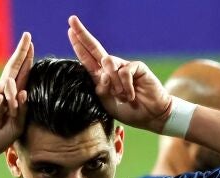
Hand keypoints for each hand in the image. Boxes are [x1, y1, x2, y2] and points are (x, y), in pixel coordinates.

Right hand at [0, 32, 33, 164]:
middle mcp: (0, 92)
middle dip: (21, 53)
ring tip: (8, 116)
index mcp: (10, 98)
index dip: (26, 61)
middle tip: (28, 37)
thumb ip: (22, 110)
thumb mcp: (17, 126)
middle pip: (12, 68)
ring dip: (13, 102)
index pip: (21, 76)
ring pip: (8, 87)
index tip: (32, 45)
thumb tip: (24, 91)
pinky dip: (0, 110)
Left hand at [66, 16, 173, 132]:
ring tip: (122, 97)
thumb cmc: (127, 110)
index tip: (69, 31)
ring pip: (108, 63)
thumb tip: (103, 73)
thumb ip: (100, 90)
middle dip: (82, 34)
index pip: (87, 58)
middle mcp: (112, 68)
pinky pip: (124, 72)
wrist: (149, 115)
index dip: (79, 45)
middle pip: (95, 47)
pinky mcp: (136, 67)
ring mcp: (124, 65)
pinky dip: (126, 87)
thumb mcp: (107, 103)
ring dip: (114, 84)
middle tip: (72, 20)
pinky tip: (131, 96)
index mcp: (101, 76)